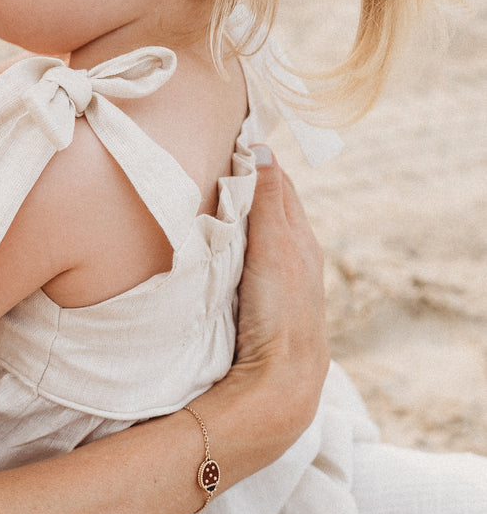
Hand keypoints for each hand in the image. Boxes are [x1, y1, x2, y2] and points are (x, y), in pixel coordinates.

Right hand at [231, 146, 329, 429]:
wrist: (279, 378)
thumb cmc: (279, 311)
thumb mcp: (271, 248)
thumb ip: (265, 200)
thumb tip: (259, 149)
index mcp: (299, 236)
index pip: (277, 183)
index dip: (255, 159)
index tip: (229, 135)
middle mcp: (297, 253)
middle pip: (272, 202)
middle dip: (249, 176)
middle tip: (215, 151)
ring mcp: (283, 276)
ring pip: (262, 227)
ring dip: (243, 205)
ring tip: (214, 185)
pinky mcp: (267, 296)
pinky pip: (255, 251)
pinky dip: (241, 233)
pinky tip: (222, 236)